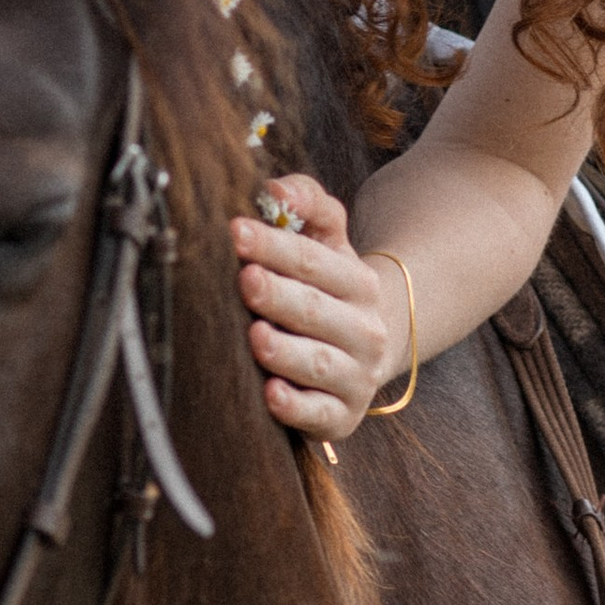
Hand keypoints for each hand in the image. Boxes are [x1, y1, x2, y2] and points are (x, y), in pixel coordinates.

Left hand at [230, 176, 409, 441]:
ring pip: (319, 363)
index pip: (314, 261)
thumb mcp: (327, 240)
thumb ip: (307, 202)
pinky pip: (320, 415)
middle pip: (316, 311)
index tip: (236, 231)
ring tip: (256, 336)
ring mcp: (357, 375)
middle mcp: (365, 330)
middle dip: (279, 295)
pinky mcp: (343, 416)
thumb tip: (276, 188)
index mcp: (358, 282)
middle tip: (246, 280)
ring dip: (286, 351)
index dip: (275, 246)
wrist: (369, 346)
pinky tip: (271, 394)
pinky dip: (297, 407)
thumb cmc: (328, 287)